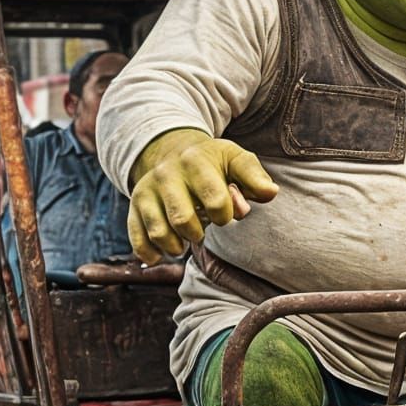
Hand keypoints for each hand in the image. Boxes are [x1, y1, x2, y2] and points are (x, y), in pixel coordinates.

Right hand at [127, 128, 277, 263]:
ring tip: (189, 236)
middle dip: (200, 232)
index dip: (226, 214)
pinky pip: (137, 238)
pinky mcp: (134, 205)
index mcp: (195, 161)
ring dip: (178, 245)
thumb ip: (254, 177)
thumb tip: (270, 193)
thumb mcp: (236, 160)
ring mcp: (147, 190)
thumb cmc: (213, 162)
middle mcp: (166, 174)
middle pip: (183, 220)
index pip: (214, 200)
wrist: (172, 150)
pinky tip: (163, 255)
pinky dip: (150, 253)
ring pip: (159, 232)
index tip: (227, 212)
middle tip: (206, 226)